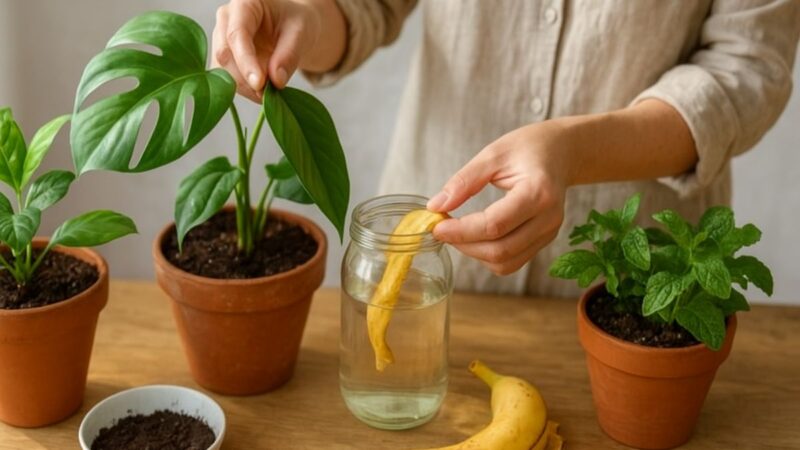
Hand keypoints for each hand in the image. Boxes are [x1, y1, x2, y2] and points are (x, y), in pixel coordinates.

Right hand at [212, 0, 322, 100]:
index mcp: (244, 4)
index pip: (237, 34)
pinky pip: (227, 80)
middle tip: (271, 93)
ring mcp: (220, 39)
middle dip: (246, 79)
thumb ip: (289, 55)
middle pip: (224, 54)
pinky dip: (246, 91)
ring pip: (222, 71)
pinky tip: (263, 93)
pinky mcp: (223, 59)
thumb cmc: (295, 23)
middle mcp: (226, 19)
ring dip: (246, 88)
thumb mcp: (301, 33)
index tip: (259, 84)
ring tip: (271, 93)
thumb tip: (276, 82)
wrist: (290, 27)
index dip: (246, 61)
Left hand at [427, 122, 569, 275]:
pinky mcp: (544, 240)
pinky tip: (475, 236)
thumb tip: (436, 207)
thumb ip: (464, 181)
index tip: (436, 226)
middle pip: (500, 250)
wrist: (563, 152)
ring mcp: (549, 233)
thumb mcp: (493, 154)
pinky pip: (513, 261)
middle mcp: (548, 219)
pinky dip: (488, 255)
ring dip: (474, 254)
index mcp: (538, 193)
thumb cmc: (530, 148)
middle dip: (464, 245)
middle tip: (442, 229)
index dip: (461, 231)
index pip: (494, 225)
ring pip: (505, 262)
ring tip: (457, 232)